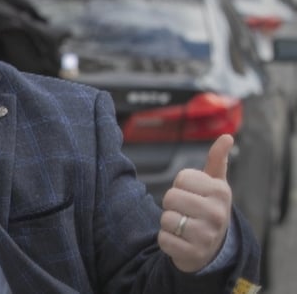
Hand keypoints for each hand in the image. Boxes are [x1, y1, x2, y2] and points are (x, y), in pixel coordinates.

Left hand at [158, 134, 233, 272]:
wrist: (213, 249)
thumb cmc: (208, 208)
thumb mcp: (215, 184)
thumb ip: (217, 160)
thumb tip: (227, 136)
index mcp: (221, 192)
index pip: (182, 178)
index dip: (180, 186)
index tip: (193, 195)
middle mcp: (217, 214)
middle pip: (170, 197)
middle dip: (171, 204)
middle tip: (185, 212)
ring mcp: (207, 236)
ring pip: (165, 219)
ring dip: (167, 223)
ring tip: (183, 227)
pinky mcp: (193, 254)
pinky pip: (163, 240)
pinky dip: (166, 240)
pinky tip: (180, 242)